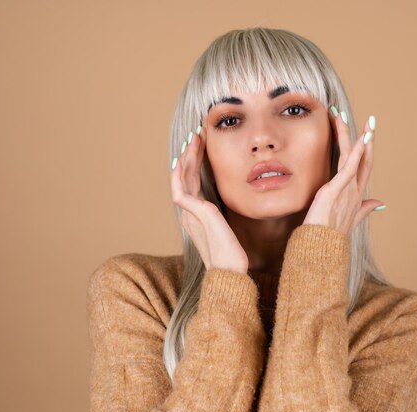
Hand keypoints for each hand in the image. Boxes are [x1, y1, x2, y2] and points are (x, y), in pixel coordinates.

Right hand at [170, 126, 248, 273]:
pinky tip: (188, 156)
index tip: (202, 147)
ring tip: (194, 138)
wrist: (231, 272)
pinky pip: (181, 187)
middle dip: (190, 155)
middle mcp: (189, 214)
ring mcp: (190, 214)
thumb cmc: (234, 255)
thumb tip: (236, 202)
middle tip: (196, 135)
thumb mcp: (230, 228)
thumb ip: (225, 215)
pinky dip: (182, 170)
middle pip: (184, 177)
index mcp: (196, 216)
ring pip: (181, 178)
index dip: (194, 164)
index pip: (191, 184)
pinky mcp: (195, 213)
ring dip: (186, 157)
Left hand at [303, 108, 384, 234]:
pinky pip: (349, 167)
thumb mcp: (349, 219)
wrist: (320, 248)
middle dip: (367, 138)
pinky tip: (359, 138)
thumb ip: (365, 210)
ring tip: (344, 115)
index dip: (367, 150)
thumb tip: (381, 203)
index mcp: (356, 195)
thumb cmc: (329, 235)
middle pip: (365, 159)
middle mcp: (355, 190)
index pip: (364, 167)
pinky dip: (356, 152)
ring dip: (351, 135)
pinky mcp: (336, 189)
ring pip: (353, 157)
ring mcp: (347, 189)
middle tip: (370, 119)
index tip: (367, 134)